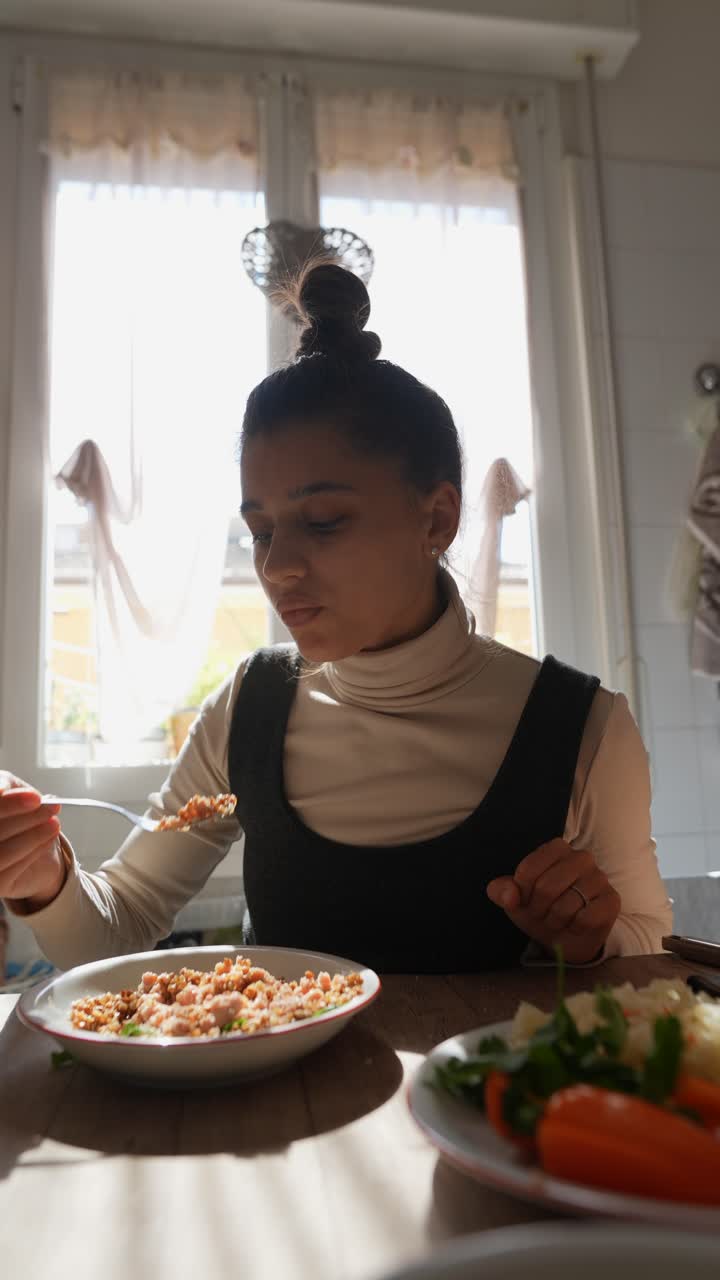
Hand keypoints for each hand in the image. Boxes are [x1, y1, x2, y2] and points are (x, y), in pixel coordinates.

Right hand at [0, 772, 66, 908]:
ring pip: (1, 854)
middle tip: (52, 806)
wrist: (29, 842)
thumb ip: (5, 785)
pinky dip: (33, 852)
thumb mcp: (11, 788)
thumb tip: (2, 791)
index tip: (34, 797)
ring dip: (33, 837)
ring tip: (54, 823)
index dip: (8, 805)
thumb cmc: (16, 810)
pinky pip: (11, 871)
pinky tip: (49, 839)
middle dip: (24, 818)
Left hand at [486, 838, 620, 964]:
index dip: (522, 893)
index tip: (527, 900)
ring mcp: (600, 878)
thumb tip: (509, 895)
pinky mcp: (612, 900)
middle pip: (546, 887)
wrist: (565, 938)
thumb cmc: (540, 910)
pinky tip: (577, 925)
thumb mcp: (514, 900)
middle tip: (543, 914)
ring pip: (566, 905)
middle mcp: (582, 857)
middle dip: (539, 909)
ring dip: (556, 921)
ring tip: (559, 920)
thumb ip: (502, 892)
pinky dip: (575, 928)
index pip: (528, 870)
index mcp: (556, 848)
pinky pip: (586, 918)